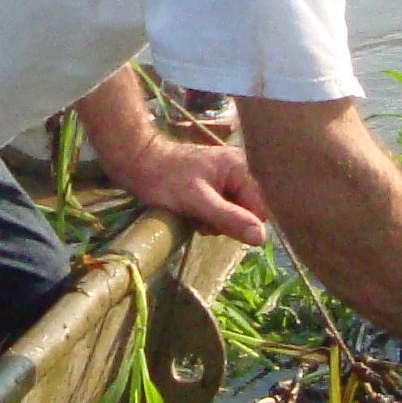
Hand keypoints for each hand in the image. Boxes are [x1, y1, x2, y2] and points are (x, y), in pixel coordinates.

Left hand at [100, 131, 273, 244]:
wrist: (139, 164)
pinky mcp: (218, 186)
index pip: (262, 209)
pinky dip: (211, 217)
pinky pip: (225, 210)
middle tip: (203, 218)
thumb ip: (230, 218)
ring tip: (195, 214)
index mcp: (243, 167)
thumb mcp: (198, 201)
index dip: (243, 223)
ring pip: (237, 214)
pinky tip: (194, 212)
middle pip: (250, 212)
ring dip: (217, 221)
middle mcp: (242, 170)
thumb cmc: (166, 179)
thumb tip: (261, 238)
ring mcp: (229, 178)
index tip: (216, 223)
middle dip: (228, 222)